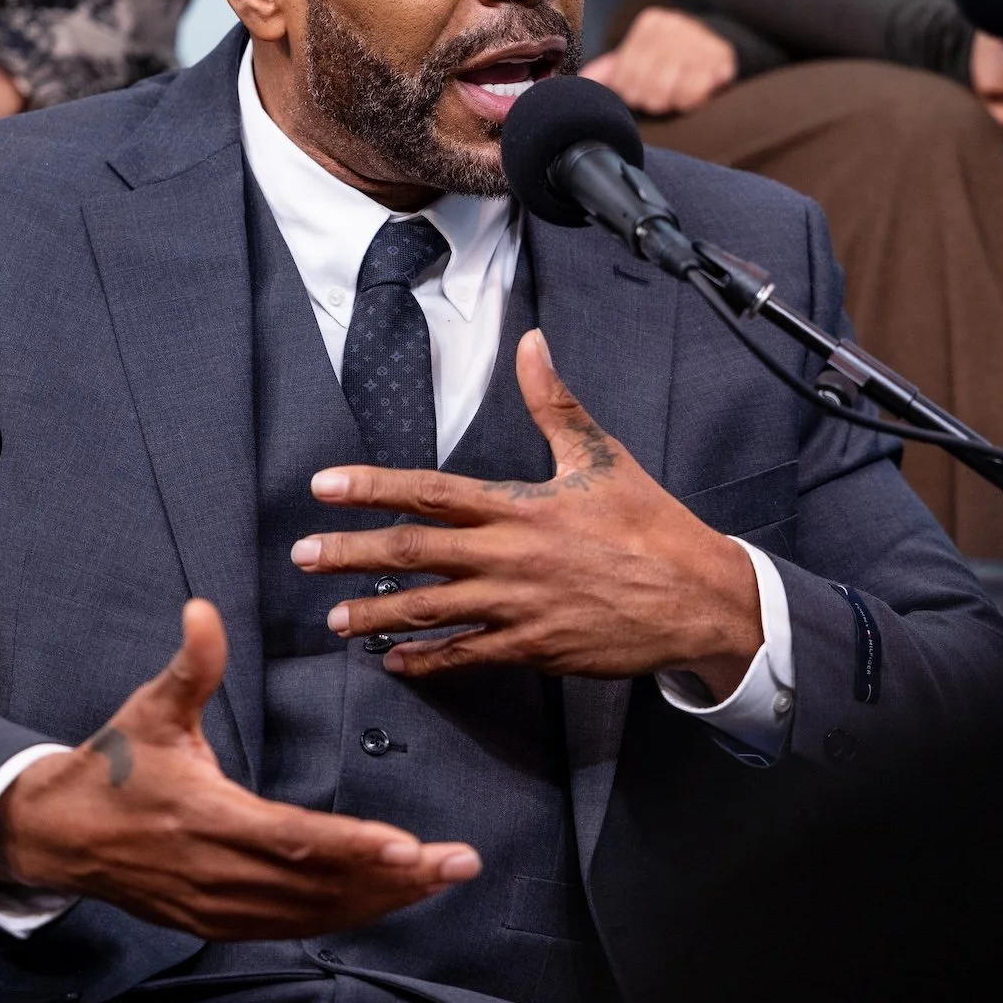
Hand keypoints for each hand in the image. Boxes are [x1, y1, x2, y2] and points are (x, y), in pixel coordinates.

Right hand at [0, 600, 480, 937]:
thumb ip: (189, 665)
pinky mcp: (218, 924)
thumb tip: (204, 609)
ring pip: (314, 914)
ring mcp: (219, 908)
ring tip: (440, 878)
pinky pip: (294, 927)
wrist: (58, 837)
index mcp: (206, 819)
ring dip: (380, 900)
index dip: (352, 846)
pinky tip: (387, 900)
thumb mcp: (149, 710)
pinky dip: (345, 915)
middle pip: (319, 886)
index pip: (292, 841)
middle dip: (394, 877)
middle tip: (459, 862)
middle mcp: (217, 875)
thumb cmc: (113, 765)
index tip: (408, 845)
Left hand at [292, 331, 762, 702]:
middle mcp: (510, 557)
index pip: (431, 491)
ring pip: (431, 612)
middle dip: (354, 554)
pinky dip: (427, 660)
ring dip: (376, 616)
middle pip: (415, 554)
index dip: (372, 488)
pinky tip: (394, 661)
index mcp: (521, 506)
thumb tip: (531, 341)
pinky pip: (467, 656)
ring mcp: (518, 607)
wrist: (698, 597)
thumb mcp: (601, 456)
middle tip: (304, 556)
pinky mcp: (534, 649)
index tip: (323, 487)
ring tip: (334, 618)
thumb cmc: (650, 524)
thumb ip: (553, 402)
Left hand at [583, 8, 736, 115]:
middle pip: (648, 83)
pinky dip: (690, 100)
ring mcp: (700, 39)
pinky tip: (688, 97)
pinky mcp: (721, 57)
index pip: (625, 73)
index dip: (629, 92)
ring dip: (669, 102)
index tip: (637, 94)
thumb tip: (580, 81)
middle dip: (649, 99)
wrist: (714, 45)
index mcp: (651, 24)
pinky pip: (696, 91)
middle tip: (654, 100)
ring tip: (671, 99)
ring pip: (670, 90)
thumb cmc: (670, 57)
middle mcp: (675, 26)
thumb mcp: (640, 57)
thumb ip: (610, 69)